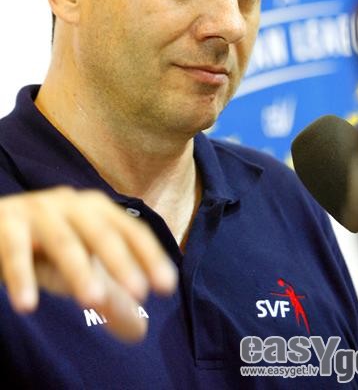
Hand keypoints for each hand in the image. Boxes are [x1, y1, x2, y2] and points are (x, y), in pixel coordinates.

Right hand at [0, 186, 176, 340]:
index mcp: (96, 209)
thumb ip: (107, 294)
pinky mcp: (6, 225)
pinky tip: (28, 305)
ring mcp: (38, 211)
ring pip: (63, 241)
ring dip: (79, 269)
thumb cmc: (47, 246)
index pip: (130, 229)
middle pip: (101, 232)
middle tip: (139, 292)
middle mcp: (71, 204)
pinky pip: (15, 252)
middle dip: (121, 262)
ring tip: (93, 301)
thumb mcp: (80, 267)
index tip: (166, 286)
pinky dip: (21, 277)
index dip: (150, 255)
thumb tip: (138, 329)